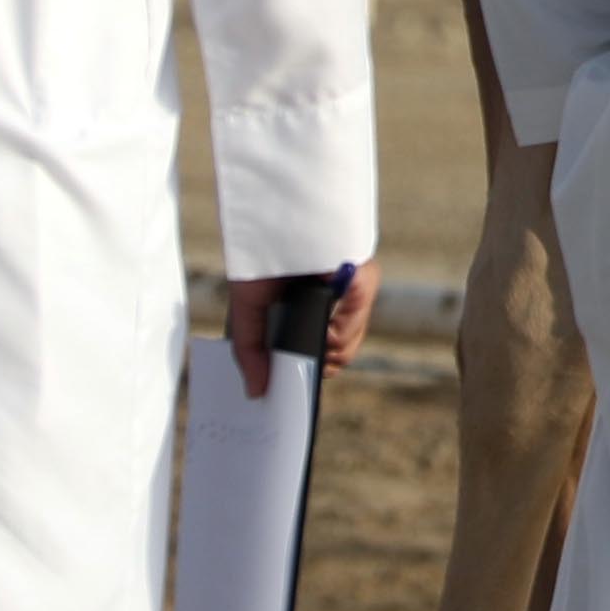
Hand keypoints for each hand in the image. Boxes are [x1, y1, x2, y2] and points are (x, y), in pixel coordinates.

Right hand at [224, 264, 375, 396]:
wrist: (274, 214)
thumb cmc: (260, 252)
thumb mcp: (248, 308)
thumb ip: (250, 351)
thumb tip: (255, 392)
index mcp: (309, 304)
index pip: (317, 349)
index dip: (307, 372)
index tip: (291, 396)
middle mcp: (333, 299)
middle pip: (335, 352)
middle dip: (318, 370)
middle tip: (301, 383)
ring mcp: (350, 290)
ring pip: (347, 344)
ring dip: (327, 355)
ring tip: (311, 349)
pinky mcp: (361, 279)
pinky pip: (353, 322)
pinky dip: (338, 334)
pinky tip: (323, 334)